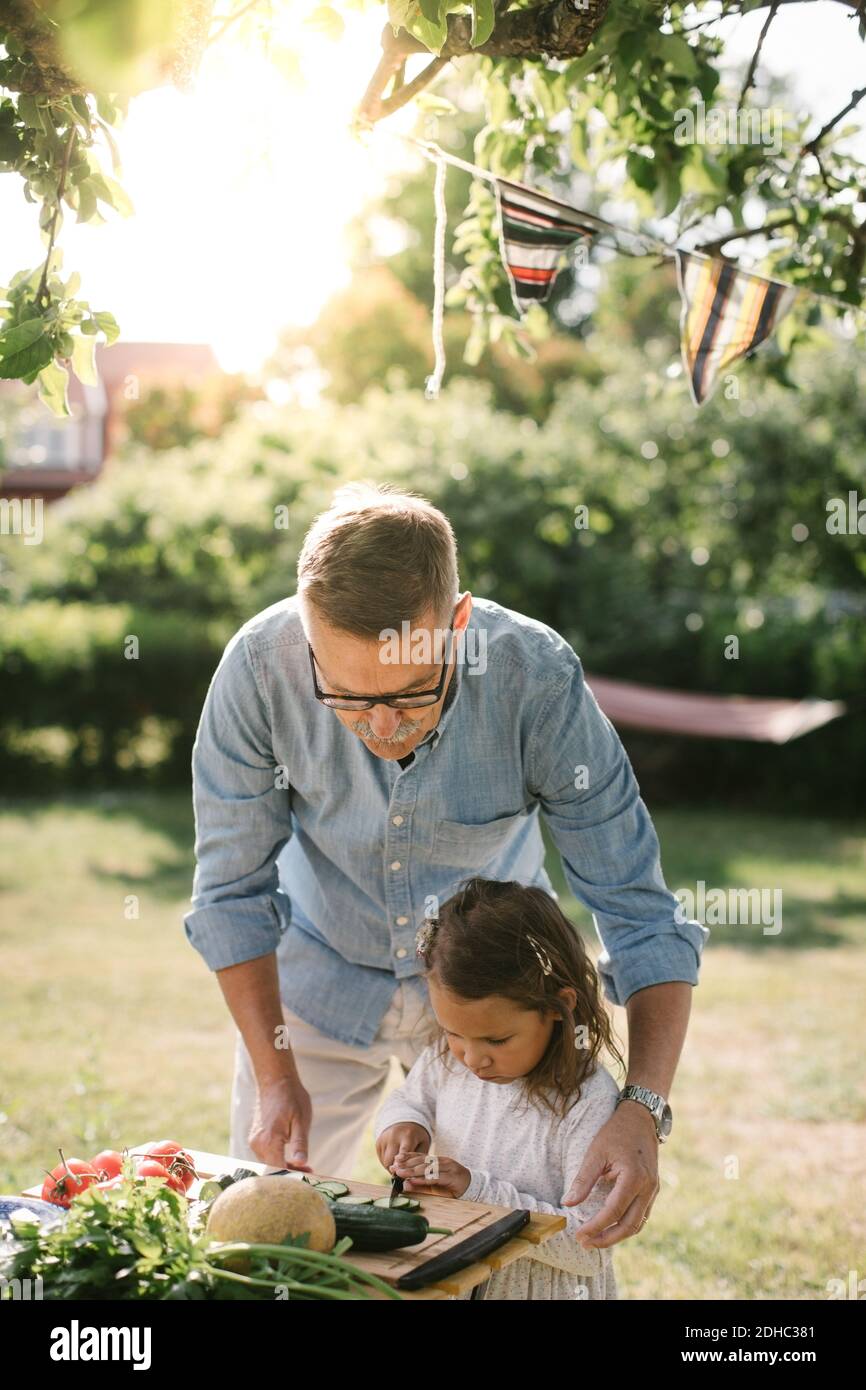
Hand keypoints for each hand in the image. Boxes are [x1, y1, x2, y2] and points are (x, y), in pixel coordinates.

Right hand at [249, 1074, 313, 1171]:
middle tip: (310, 1169)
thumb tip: (301, 1163)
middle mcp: (257, 1143)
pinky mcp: (255, 1138)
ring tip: (303, 1163)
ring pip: (269, 1163)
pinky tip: (290, 1156)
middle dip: (291, 1172)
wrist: (275, 1081)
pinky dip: (278, 1158)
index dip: (295, 1174)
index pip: (280, 1169)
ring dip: (284, 1165)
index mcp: (269, 1140)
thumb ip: (300, 1143)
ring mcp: (254, 1141)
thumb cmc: (291, 1098)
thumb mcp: (301, 1120)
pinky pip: (266, 1155)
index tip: (310, 1173)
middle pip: (273, 1168)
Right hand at [376, 1122, 430, 1174]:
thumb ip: (419, 1158)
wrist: (404, 1122)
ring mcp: (384, 1139)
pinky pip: (381, 1159)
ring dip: (392, 1168)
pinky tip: (394, 1160)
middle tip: (404, 1174)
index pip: (404, 1151)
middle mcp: (394, 1136)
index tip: (401, 1171)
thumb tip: (414, 1173)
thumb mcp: (423, 1144)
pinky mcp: (378, 1143)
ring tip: (400, 1166)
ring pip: (385, 1162)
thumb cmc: (416, 1137)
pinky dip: (387, 1163)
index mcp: (408, 1136)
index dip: (402, 1163)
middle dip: (397, 1170)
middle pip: (391, 1160)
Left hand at [390, 1150, 470, 1198]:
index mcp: (436, 1161)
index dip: (407, 1158)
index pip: (419, 1157)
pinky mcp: (451, 1176)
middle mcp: (441, 1161)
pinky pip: (435, 1177)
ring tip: (399, 1172)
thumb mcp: (433, 1186)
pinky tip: (414, 1180)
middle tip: (393, 1167)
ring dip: (411, 1170)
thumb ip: (420, 1185)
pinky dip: (423, 1179)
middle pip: (420, 1161)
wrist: (472, 1187)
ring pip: (426, 1168)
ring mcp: (447, 1167)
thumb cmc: (451, 1187)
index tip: (394, 1160)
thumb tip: (405, 1184)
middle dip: (406, 1164)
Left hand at [562, 1100, 659, 1248]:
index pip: (613, 1212)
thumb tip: (567, 1203)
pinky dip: (626, 1225)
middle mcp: (648, 1188)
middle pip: (629, 1226)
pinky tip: (611, 1226)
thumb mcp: (596, 1152)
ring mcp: (653, 1190)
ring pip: (637, 1224)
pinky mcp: (653, 1190)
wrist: (641, 1118)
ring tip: (596, 1240)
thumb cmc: (616, 1132)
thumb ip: (583, 1179)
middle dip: (607, 1239)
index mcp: (634, 1178)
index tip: (579, 1235)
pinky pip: (642, 1215)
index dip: (595, 1227)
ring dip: (617, 1235)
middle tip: (586, 1244)